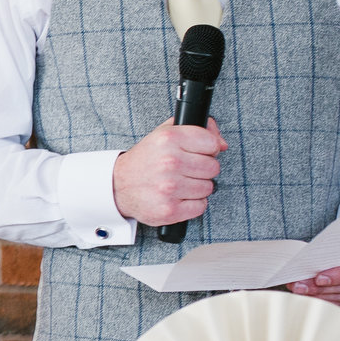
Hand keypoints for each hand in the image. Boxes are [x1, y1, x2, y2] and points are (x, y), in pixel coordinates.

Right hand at [111, 118, 226, 227]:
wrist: (118, 185)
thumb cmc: (145, 160)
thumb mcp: (166, 134)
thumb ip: (198, 130)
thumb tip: (222, 143)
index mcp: (169, 139)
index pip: (212, 143)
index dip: (207, 149)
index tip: (197, 153)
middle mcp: (170, 162)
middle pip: (213, 167)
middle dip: (203, 169)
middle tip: (186, 170)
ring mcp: (170, 188)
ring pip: (208, 188)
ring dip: (197, 187)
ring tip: (179, 183)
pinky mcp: (170, 210)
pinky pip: (200, 206)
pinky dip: (192, 204)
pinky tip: (178, 197)